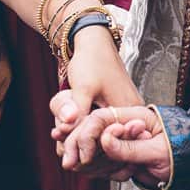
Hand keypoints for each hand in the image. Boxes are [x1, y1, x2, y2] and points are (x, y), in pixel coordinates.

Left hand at [50, 25, 140, 151]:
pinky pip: (100, 122)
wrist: (94, 41)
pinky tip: (70, 124)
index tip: (63, 148)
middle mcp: (131, 113)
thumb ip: (76, 112)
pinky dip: (85, 124)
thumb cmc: (92, 61)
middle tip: (58, 143)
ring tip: (60, 134)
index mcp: (129, 110)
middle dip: (80, 141)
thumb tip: (65, 132)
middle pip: (104, 137)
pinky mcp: (116, 106)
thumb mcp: (83, 88)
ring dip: (80, 133)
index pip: (107, 139)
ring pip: (100, 130)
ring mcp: (125, 109)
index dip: (84, 147)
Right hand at [61, 105, 171, 186]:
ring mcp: (124, 139)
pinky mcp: (124, 154)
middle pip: (92, 130)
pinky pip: (104, 160)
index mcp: (135, 116)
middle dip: (78, 146)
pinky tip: (107, 174)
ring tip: (86, 170)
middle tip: (70, 163)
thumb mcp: (159, 151)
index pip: (101, 118)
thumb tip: (104, 139)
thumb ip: (130, 147)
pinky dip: (100, 169)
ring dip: (89, 160)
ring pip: (94, 146)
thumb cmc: (185, 153)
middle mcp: (126, 125)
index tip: (84, 154)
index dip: (88, 134)